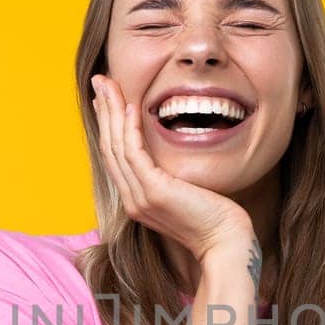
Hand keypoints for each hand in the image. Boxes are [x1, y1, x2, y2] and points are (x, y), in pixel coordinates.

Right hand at [92, 73, 253, 262]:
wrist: (226, 243)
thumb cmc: (215, 220)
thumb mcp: (186, 194)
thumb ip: (172, 178)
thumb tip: (172, 159)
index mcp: (137, 200)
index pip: (115, 157)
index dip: (108, 125)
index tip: (105, 99)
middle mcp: (132, 200)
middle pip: (109, 148)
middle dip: (103, 111)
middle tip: (98, 81)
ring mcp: (140, 198)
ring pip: (116, 147)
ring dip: (110, 112)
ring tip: (107, 84)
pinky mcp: (154, 192)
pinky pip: (134, 153)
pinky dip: (129, 128)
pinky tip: (130, 106)